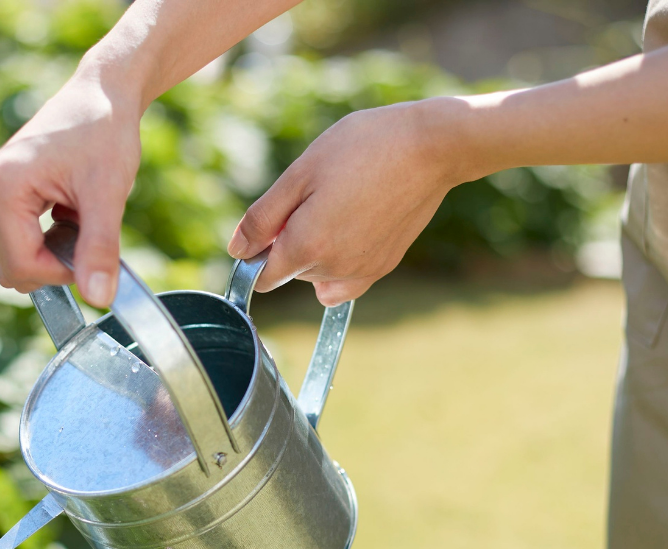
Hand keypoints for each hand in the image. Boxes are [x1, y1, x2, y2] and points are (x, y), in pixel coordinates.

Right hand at [0, 70, 142, 306]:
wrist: (101, 94)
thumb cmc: (104, 132)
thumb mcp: (108, 194)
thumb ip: (99, 249)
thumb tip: (98, 299)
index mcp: (0, 190)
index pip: (21, 267)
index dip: (63, 273)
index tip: (94, 249)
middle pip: (14, 269)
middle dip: (56, 263)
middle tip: (89, 226)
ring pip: (18, 259)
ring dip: (55, 250)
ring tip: (80, 212)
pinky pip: (21, 243)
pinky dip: (51, 239)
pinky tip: (70, 209)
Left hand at [228, 99, 467, 305]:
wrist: (431, 147)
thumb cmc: (362, 148)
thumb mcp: (301, 173)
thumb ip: (263, 217)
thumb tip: (237, 250)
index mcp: (307, 246)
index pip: (262, 276)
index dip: (257, 251)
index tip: (272, 222)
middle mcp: (333, 269)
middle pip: (290, 272)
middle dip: (291, 242)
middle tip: (318, 194)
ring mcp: (362, 272)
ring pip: (318, 275)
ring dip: (317, 249)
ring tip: (342, 202)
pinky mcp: (384, 267)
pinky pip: (345, 282)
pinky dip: (339, 264)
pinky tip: (352, 229)